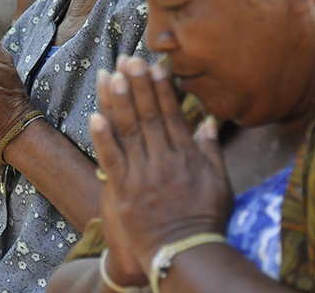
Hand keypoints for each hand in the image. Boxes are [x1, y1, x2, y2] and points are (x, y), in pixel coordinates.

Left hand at [90, 56, 232, 271]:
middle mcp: (164, 161)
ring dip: (119, 102)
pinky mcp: (123, 191)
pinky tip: (94, 116)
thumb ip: (212, 151)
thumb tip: (208, 121)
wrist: (185, 255)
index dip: (161, 89)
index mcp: (187, 157)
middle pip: (148, 116)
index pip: (172, 115)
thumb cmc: (203, 221)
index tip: (153, 66)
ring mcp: (143, 175)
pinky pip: (111, 160)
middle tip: (128, 59)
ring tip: (112, 75)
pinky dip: (103, 138)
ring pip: (129, 132)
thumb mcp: (220, 184)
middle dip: (138, 85)